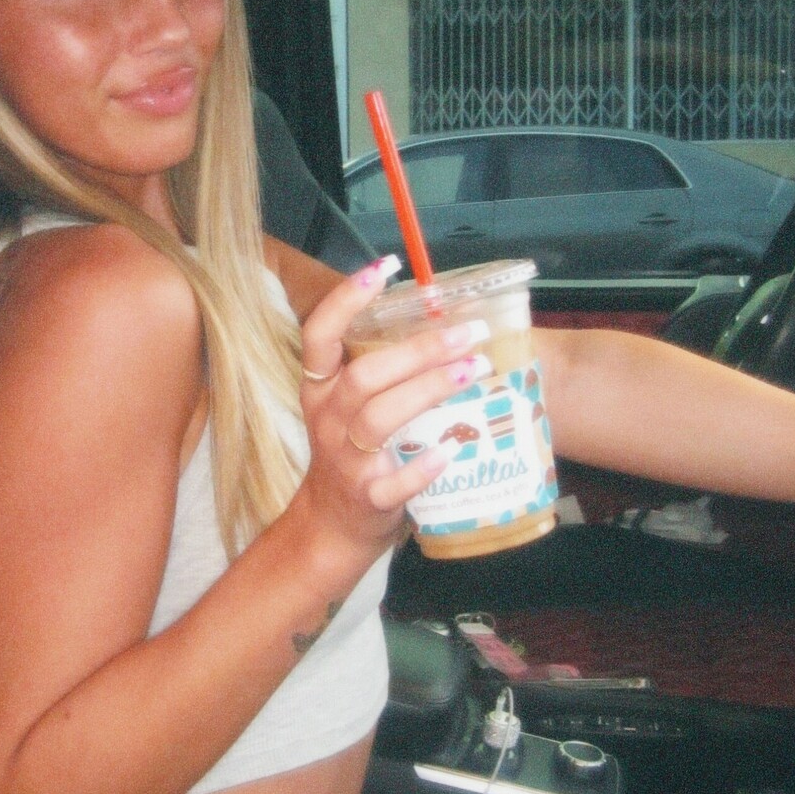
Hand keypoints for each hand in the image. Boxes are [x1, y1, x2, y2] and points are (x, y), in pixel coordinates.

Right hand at [293, 255, 491, 573]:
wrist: (332, 527)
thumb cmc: (354, 454)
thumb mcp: (350, 407)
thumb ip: (382, 372)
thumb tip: (445, 323)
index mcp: (321, 390)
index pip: (320, 335)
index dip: (347, 299)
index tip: (385, 266)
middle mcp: (328, 419)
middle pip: (364, 376)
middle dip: (418, 350)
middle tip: (469, 333)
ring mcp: (345, 460)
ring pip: (379, 419)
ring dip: (428, 390)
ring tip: (474, 370)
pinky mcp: (368, 498)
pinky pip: (393, 481)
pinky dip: (423, 466)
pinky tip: (452, 448)